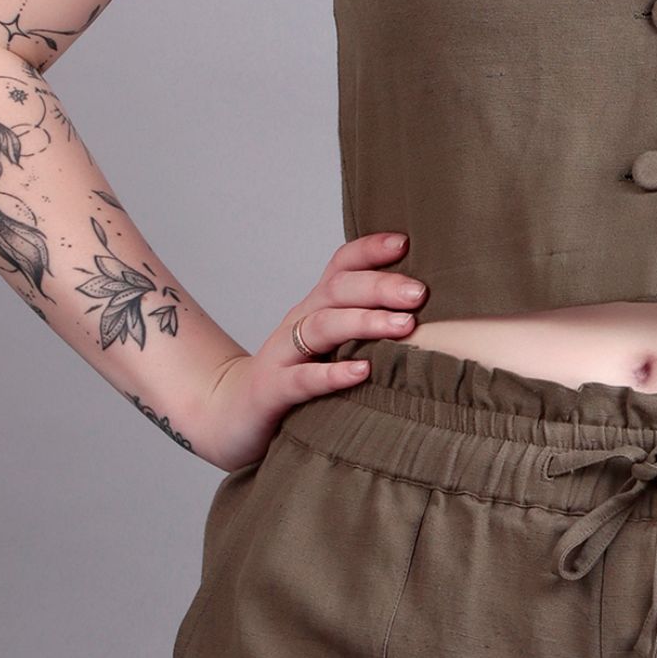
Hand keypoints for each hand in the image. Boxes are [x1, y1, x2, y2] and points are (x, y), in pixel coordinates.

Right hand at [194, 231, 427, 470]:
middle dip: (380, 286)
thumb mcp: (329, 345)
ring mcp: (283, 355)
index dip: (370, 249)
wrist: (229, 415)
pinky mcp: (273, 391)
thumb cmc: (294, 378)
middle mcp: (299, 322)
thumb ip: (366, 327)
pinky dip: (333, 373)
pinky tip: (363, 372)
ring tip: (403, 325)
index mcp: (316, 306)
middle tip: (419, 293)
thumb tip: (427, 314)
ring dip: (365, 322)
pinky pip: (303, 378)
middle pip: (338, 290)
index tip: (406, 242)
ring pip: (323, 326)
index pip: (341, 265)